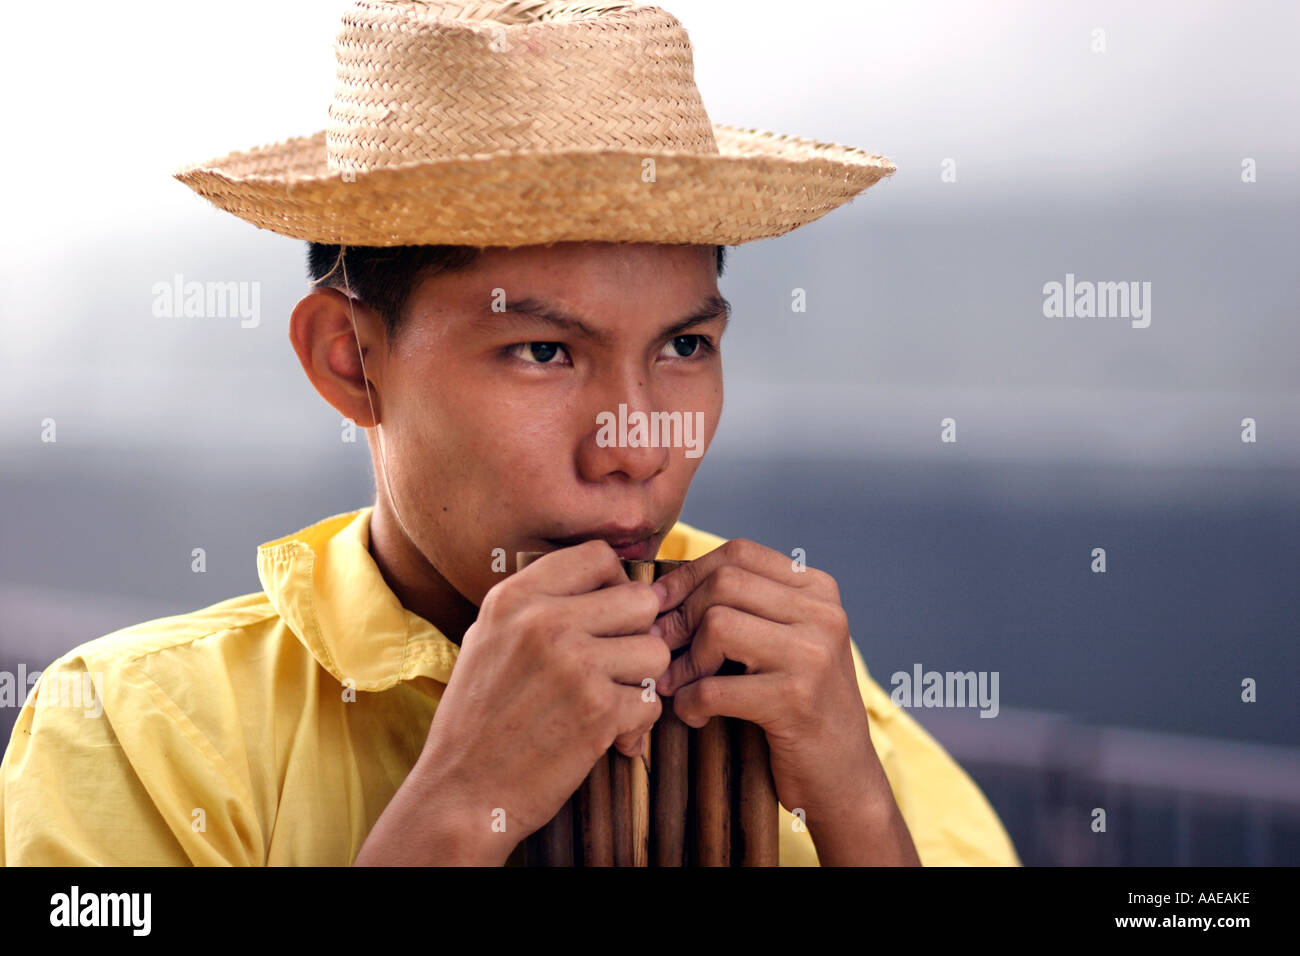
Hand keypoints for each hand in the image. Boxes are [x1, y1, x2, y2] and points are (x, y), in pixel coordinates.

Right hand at [415, 540, 668, 850]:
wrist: (458, 794)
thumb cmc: (476, 721)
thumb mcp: (488, 640)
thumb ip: (538, 605)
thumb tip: (606, 580)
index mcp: (515, 597)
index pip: (598, 556)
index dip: (616, 585)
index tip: (608, 618)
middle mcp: (544, 621)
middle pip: (640, 600)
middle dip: (637, 635)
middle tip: (617, 666)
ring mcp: (574, 664)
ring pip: (655, 651)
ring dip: (642, 682)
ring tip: (611, 703)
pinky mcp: (598, 710)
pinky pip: (652, 702)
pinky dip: (637, 725)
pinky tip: (608, 736)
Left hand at [651, 539, 918, 862]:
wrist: (845, 779)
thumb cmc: (799, 707)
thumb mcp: (786, 643)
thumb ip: (747, 607)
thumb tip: (664, 587)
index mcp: (819, 591)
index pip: (739, 553)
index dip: (688, 575)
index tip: (660, 605)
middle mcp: (823, 615)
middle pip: (724, 583)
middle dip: (679, 616)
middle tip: (661, 650)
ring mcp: (813, 656)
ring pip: (717, 625)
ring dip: (683, 661)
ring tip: (678, 685)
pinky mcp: (794, 702)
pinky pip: (713, 687)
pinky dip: (689, 703)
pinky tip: (694, 716)